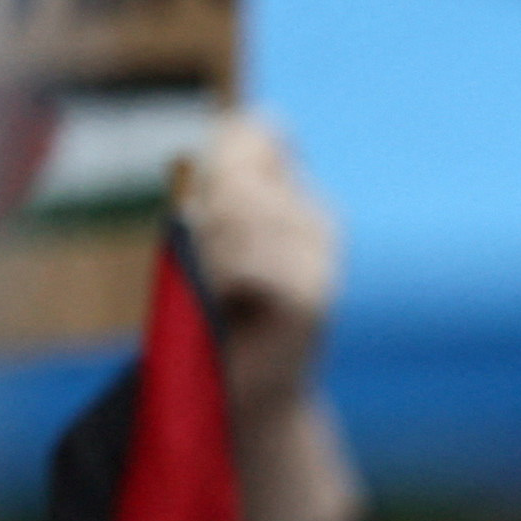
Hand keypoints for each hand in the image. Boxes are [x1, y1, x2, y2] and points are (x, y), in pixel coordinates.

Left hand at [182, 113, 341, 421]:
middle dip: (198, 213)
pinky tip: (224, 304)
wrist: (237, 397)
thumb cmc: (212, 314)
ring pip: (237, 214)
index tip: (202, 215)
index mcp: (297, 196)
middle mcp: (319, 218)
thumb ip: (223, 179)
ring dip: (203, 252)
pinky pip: (248, 261)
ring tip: (210, 288)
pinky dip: (219, 280)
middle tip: (198, 264)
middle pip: (234, 172)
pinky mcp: (313, 296)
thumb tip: (264, 123)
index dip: (213, 165)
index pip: (255, 132)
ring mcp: (322, 257)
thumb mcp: (206, 235)